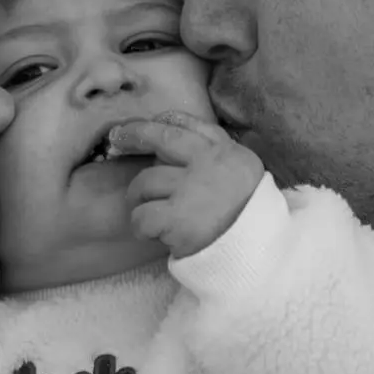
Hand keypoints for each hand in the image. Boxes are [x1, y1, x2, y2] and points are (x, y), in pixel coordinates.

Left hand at [110, 110, 264, 257]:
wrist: (256, 253)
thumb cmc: (246, 216)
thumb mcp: (242, 173)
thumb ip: (215, 155)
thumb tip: (171, 140)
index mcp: (226, 152)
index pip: (188, 124)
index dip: (161, 121)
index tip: (143, 124)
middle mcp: (208, 164)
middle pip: (161, 139)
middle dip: (134, 136)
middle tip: (117, 139)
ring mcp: (191, 190)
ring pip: (145, 181)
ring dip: (139, 197)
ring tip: (147, 211)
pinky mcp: (177, 219)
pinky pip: (141, 216)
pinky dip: (140, 226)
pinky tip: (149, 233)